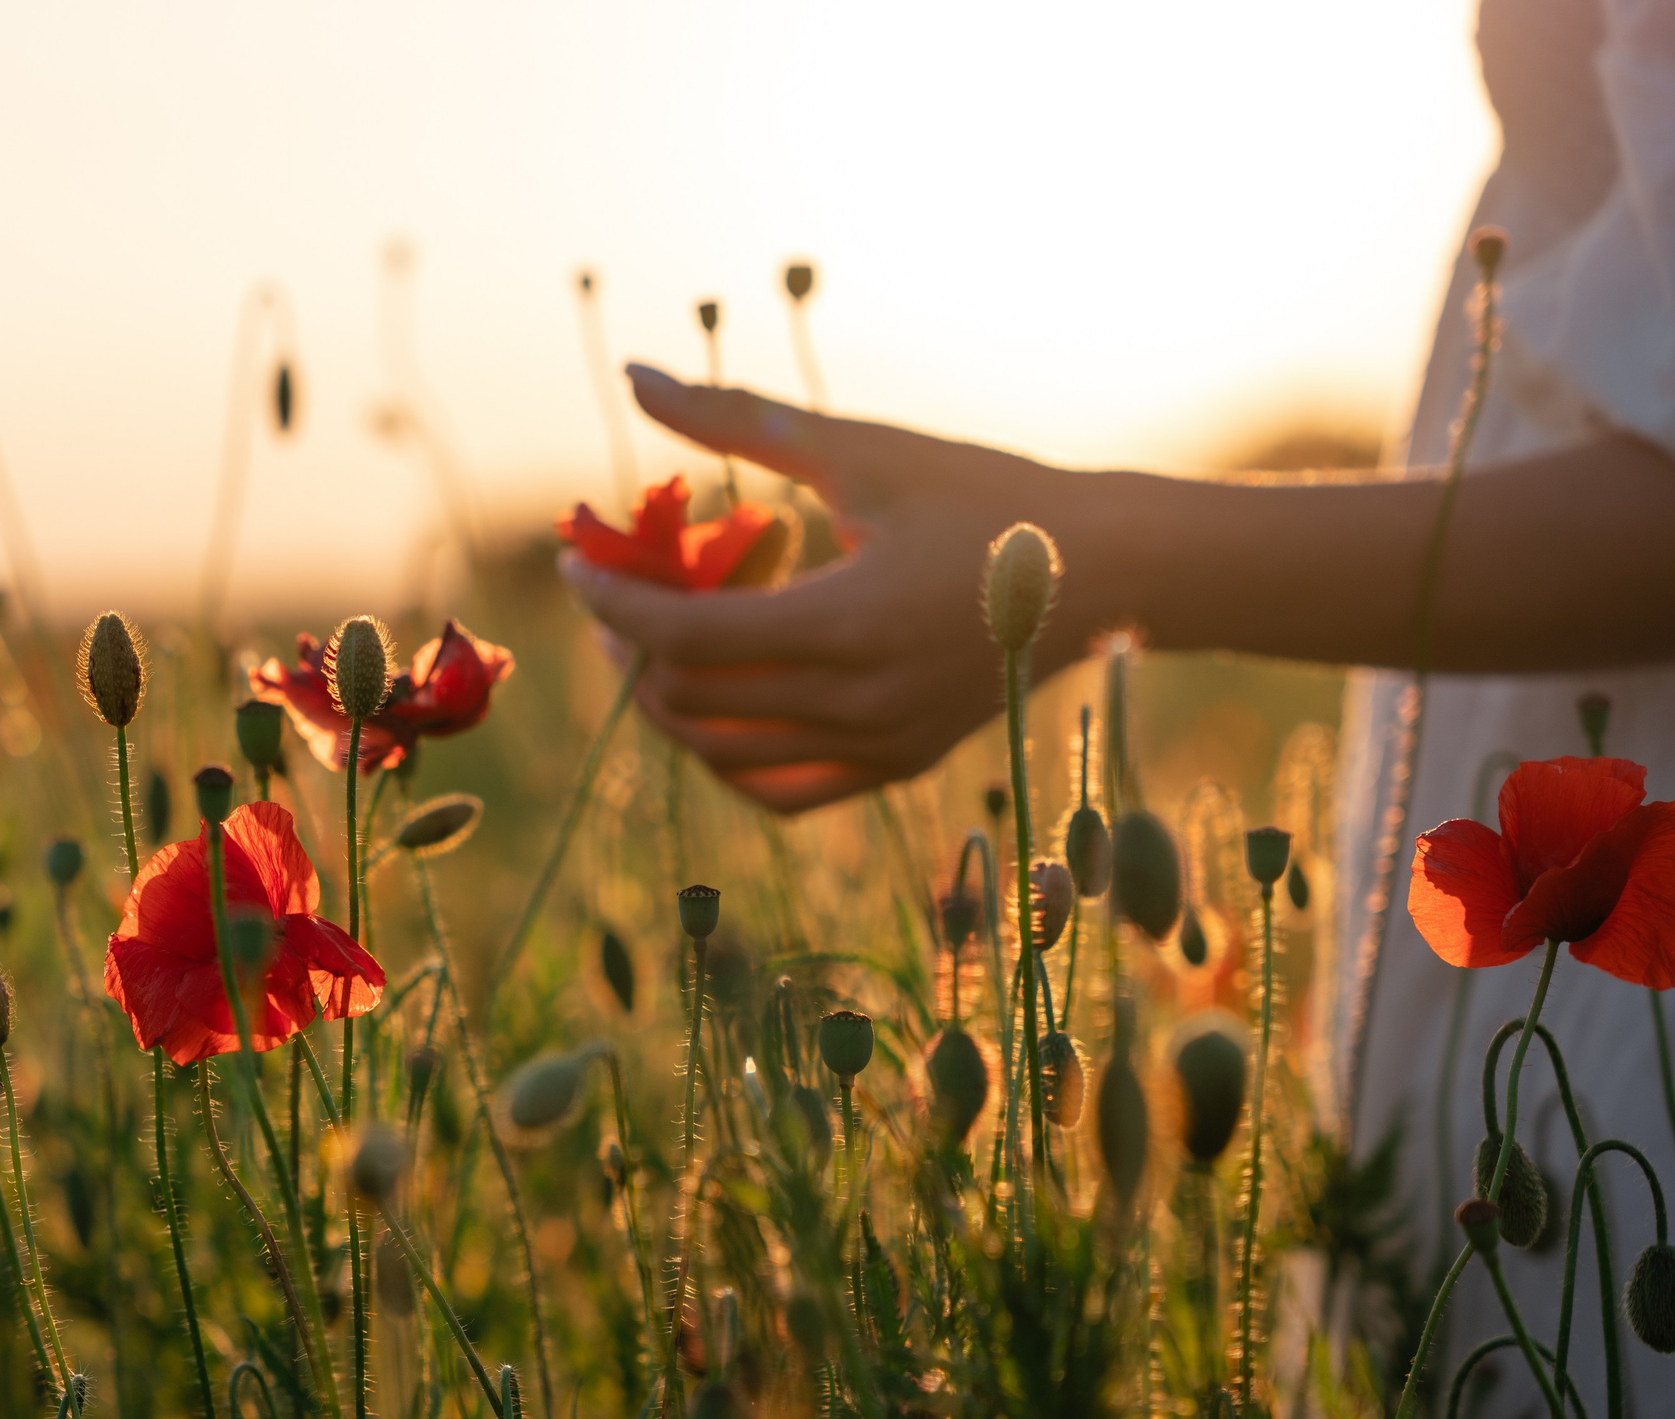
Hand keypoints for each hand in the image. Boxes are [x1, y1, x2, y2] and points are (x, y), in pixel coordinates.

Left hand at [563, 363, 1068, 813]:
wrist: (1101, 569)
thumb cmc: (980, 490)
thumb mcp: (861, 449)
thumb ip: (736, 419)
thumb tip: (634, 374)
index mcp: (850, 622)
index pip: (686, 636)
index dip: (612, 602)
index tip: (572, 562)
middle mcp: (861, 702)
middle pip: (692, 702)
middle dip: (629, 649)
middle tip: (610, 599)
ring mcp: (879, 747)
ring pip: (722, 755)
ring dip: (666, 703)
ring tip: (650, 642)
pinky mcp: (893, 768)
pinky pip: (776, 789)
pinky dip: (724, 753)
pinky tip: (712, 695)